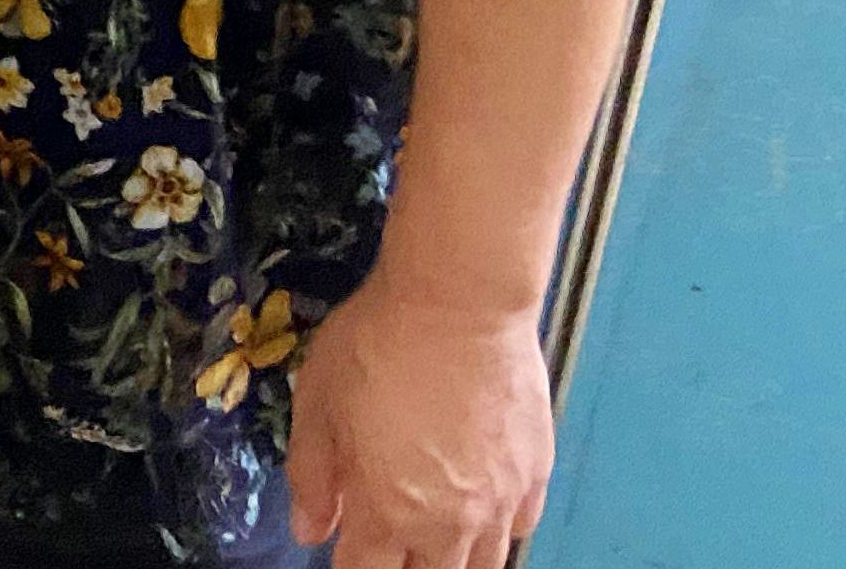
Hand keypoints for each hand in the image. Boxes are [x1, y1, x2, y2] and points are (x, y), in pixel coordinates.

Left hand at [285, 271, 553, 566]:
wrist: (459, 302)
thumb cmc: (378, 345)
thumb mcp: (317, 404)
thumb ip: (312, 476)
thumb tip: (310, 530)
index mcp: (388, 512)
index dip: (350, 564)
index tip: (344, 545)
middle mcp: (450, 523)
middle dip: (404, 566)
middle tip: (390, 539)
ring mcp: (500, 502)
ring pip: (484, 564)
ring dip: (453, 556)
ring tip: (434, 532)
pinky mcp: (536, 473)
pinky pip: (519, 526)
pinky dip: (497, 527)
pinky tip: (480, 501)